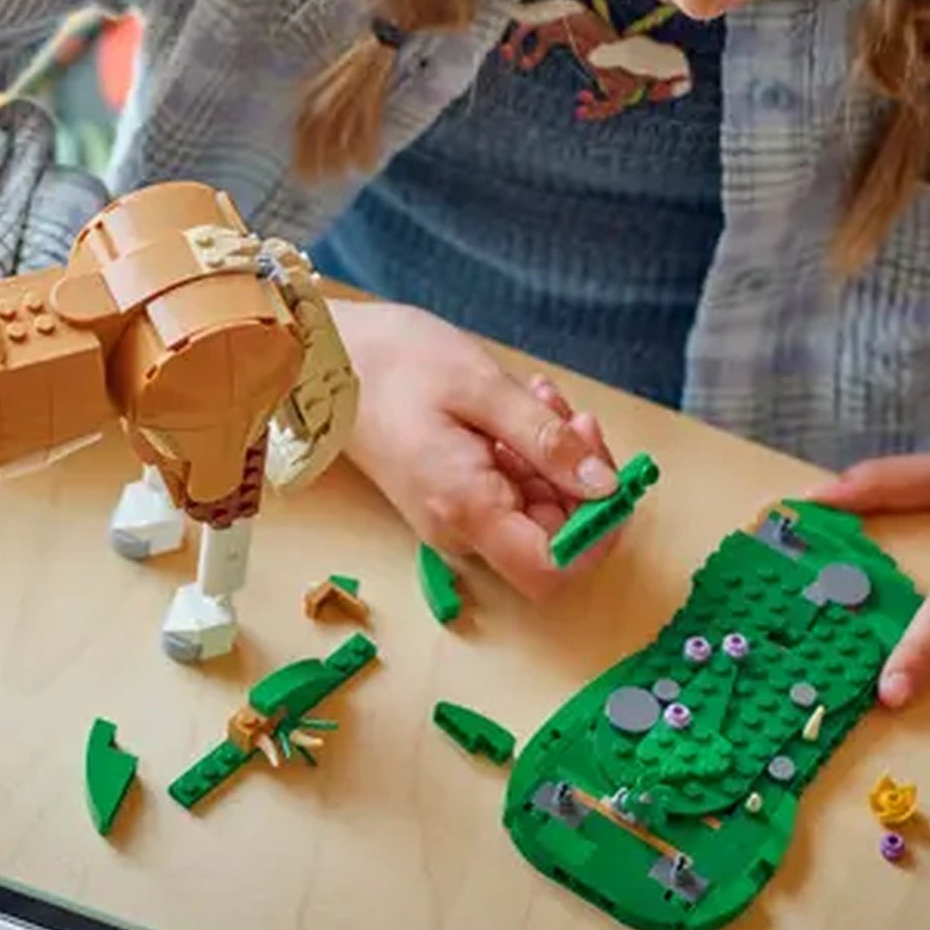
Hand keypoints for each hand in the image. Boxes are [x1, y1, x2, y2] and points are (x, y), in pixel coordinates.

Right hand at [335, 299, 621, 597]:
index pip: (553, 571)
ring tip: (539, 397)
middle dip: (580, 480)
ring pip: (538, 510)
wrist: (322, 358)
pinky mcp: (454, 496)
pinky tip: (521, 407)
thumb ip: (547, 441)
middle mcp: (461, 527)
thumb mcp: (481, 389)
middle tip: (571, 417)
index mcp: (466, 509)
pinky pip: (512, 490)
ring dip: (556, 457)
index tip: (607, 478)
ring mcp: (456, 514)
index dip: (596, 534)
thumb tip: (606, 486)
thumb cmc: (391, 365)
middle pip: (554, 538)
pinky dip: (530, 452)